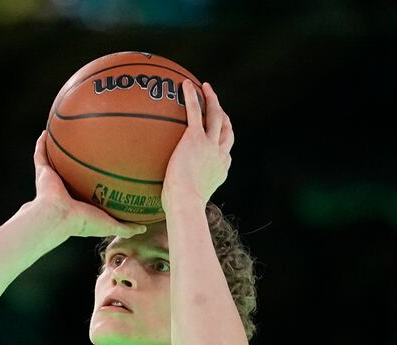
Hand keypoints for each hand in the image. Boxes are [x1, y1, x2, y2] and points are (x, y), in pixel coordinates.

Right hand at [32, 131, 146, 238]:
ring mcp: (52, 180)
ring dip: (57, 149)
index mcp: (78, 201)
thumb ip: (126, 227)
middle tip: (88, 146)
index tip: (103, 168)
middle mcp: (64, 189)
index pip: (87, 188)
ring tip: (65, 133)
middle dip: (76, 162)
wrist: (60, 217)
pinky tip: (46, 131)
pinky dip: (41, 143)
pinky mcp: (42, 172)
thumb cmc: (84, 222)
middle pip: (71, 172)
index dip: (93, 179)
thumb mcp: (110, 226)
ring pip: (54, 161)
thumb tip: (144, 228)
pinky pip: (40, 154)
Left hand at [162, 80, 233, 207]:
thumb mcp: (188, 199)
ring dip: (213, 100)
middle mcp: (220, 154)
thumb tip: (169, 200)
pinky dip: (193, 97)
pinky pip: (195, 112)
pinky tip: (186, 85)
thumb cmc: (182, 207)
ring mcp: (210, 145)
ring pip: (216, 116)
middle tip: (218, 106)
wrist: (185, 201)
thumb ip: (185, 191)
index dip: (224, 140)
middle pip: (227, 130)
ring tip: (206, 87)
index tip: (218, 134)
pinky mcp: (196, 138)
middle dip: (224, 116)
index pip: (226, 151)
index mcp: (221, 169)